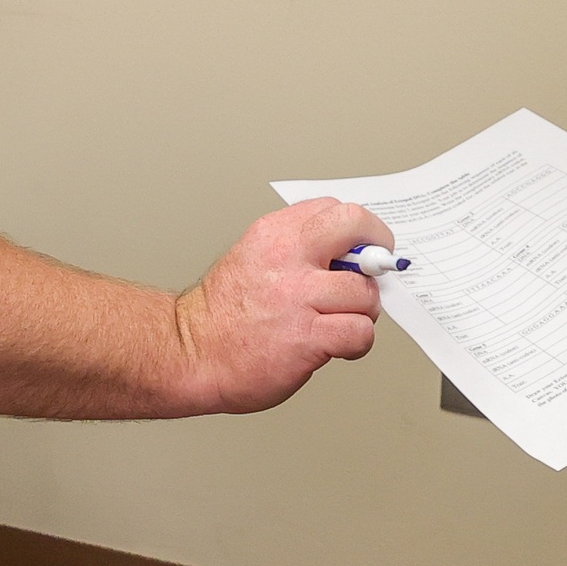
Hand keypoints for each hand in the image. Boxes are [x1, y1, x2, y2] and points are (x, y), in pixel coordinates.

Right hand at [169, 198, 386, 410]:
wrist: (190, 354)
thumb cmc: (222, 316)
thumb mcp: (254, 259)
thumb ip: (298, 250)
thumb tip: (349, 257)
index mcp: (274, 234)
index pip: (335, 210)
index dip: (359, 230)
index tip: (362, 249)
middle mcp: (286, 258)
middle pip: (357, 228)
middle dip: (376, 254)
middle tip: (373, 273)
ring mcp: (297, 298)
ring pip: (365, 293)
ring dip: (362, 312)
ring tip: (339, 322)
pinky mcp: (305, 337)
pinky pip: (359, 332)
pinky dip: (357, 343)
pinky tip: (337, 346)